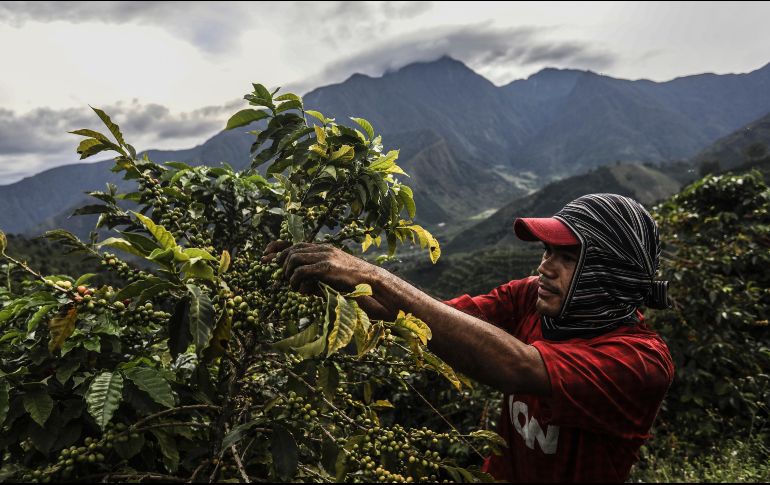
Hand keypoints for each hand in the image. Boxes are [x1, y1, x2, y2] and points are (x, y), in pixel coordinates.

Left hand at [262, 241, 378, 294]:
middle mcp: (323, 249)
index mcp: (324, 249)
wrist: (372, 282)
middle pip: (291, 250)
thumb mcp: (333, 276)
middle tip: (278, 275)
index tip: (265, 256)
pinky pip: (301, 271)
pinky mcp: (325, 268)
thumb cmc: (354, 282)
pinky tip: (300, 289)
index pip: (296, 244)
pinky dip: (295, 281)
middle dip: (279, 262)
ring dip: (288, 273)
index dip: (278, 248)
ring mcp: (324, 257)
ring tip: (293, 285)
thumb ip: (316, 278)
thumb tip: (300, 287)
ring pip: (293, 258)